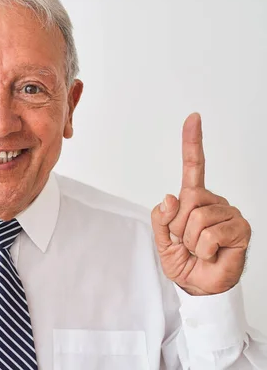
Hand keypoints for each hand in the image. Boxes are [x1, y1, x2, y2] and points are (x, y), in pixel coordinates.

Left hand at [151, 113, 251, 295]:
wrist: (199, 285)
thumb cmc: (183, 260)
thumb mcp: (162, 239)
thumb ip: (162, 217)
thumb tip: (170, 197)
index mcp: (193, 199)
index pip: (194, 166)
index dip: (192, 142)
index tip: (193, 117)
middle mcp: (213, 201)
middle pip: (187, 199)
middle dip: (178, 225)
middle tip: (186, 241)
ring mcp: (229, 213)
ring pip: (196, 218)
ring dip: (191, 240)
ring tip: (199, 249)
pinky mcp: (240, 228)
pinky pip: (209, 235)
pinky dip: (203, 249)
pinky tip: (211, 253)